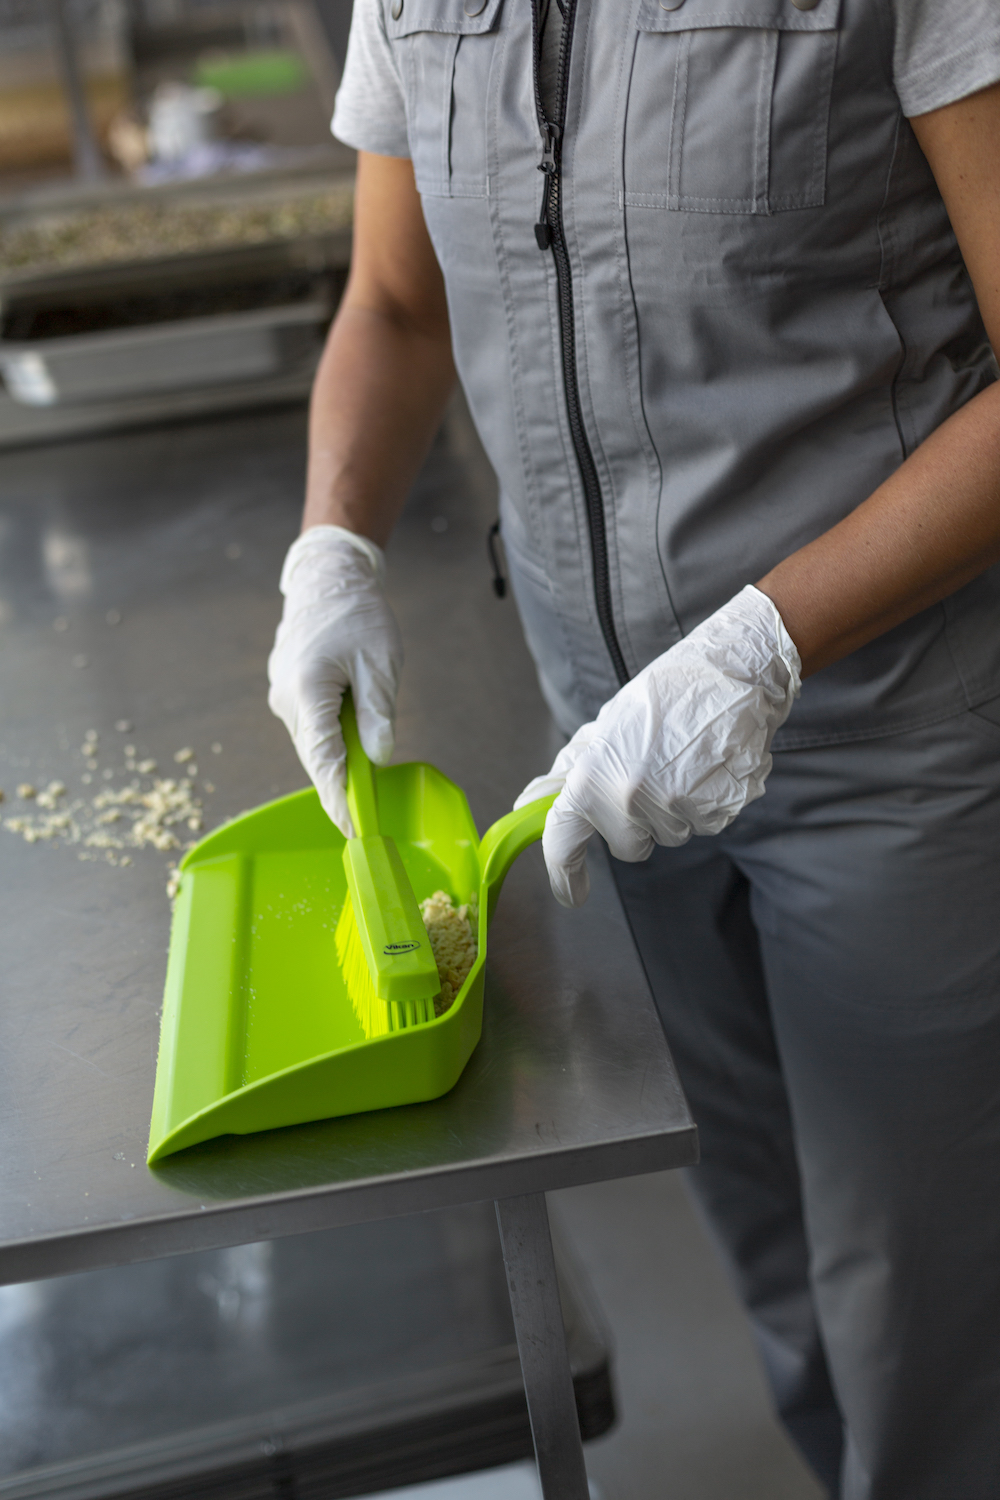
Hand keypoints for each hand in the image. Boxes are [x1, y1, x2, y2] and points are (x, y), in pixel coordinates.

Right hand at [267, 525, 402, 835]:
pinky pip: (309, 726)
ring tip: (358, 793)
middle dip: (337, 789)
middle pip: (314, 757)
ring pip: (311, 743)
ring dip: (333, 764)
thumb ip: (377, 713)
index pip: (323, 760)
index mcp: (308, 692)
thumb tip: (379, 757)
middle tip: (360, 823)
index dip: (338, 798)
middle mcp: (287, 699)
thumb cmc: (357, 613)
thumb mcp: (380, 664)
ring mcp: (283, 695)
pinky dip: (328, 742)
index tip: (351, 828)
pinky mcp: (288, 690)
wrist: (328, 578)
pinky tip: (348, 753)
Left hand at [516, 586, 800, 906]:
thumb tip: (528, 801)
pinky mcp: (717, 810)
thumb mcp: (607, 725)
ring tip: (684, 760)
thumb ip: (570, 770)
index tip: (571, 894)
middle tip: (652, 774)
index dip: (563, 874)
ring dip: (674, 809)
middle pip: (629, 847)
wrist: (734, 672)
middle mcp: (629, 797)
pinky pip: (703, 825)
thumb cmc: (667, 694)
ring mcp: (675, 806)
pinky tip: (709, 765)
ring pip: (669, 835)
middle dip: (637, 823)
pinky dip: (706, 803)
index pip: (563, 840)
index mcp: (593, 774)